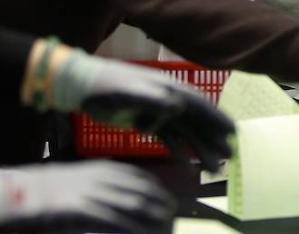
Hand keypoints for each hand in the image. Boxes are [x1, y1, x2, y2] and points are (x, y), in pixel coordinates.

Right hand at [0, 161, 174, 233]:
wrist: (28, 192)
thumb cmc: (51, 187)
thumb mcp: (83, 176)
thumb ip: (104, 181)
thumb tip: (120, 193)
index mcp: (107, 169)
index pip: (144, 178)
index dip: (160, 191)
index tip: (168, 201)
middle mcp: (107, 179)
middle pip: (147, 192)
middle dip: (163, 206)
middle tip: (171, 219)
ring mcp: (98, 194)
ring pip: (138, 207)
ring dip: (154, 220)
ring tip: (164, 229)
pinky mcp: (88, 210)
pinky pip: (118, 222)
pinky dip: (135, 230)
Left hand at [51, 50, 234, 170]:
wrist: (84, 88)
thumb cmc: (107, 86)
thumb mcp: (129, 91)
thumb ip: (153, 98)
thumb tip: (179, 106)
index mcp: (171, 90)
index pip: (200, 106)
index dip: (217, 119)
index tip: (233, 132)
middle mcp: (170, 101)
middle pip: (197, 123)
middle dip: (213, 141)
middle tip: (227, 159)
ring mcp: (160, 113)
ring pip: (185, 134)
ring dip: (199, 150)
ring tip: (211, 169)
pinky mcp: (148, 122)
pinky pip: (168, 139)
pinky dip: (178, 151)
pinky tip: (187, 165)